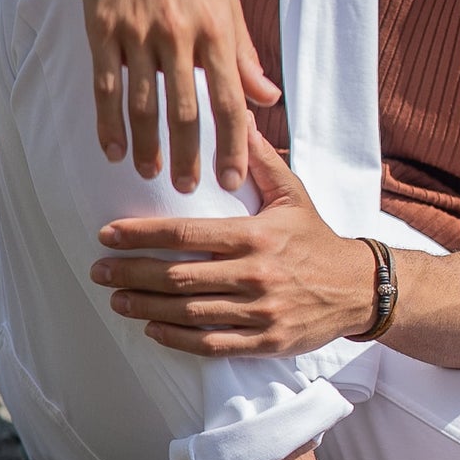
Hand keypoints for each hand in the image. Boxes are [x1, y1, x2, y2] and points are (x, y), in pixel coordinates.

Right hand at [84, 0, 279, 190]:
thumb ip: (244, 53)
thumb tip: (268, 100)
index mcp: (216, 28)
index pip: (229, 100)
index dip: (232, 145)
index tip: (232, 180)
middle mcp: (179, 32)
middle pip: (185, 111)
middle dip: (189, 157)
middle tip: (190, 189)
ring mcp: (137, 31)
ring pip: (143, 104)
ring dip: (147, 147)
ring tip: (150, 175)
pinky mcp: (102, 27)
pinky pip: (105, 85)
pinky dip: (109, 122)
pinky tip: (113, 149)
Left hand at [91, 128, 380, 355]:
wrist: (360, 289)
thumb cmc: (317, 238)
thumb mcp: (293, 193)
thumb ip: (260, 158)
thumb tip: (239, 115)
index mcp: (256, 235)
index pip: (187, 233)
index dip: (142, 234)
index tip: (108, 234)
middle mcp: (256, 274)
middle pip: (179, 276)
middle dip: (132, 272)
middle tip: (99, 270)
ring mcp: (260, 312)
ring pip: (190, 312)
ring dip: (146, 307)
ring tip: (117, 299)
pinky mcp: (266, 342)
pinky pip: (213, 344)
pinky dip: (178, 338)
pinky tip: (153, 328)